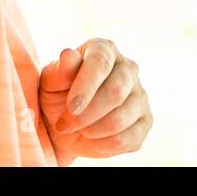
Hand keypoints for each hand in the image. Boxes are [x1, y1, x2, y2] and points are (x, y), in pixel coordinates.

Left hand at [38, 39, 151, 164]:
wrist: (67, 124)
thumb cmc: (58, 95)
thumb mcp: (51, 82)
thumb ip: (60, 71)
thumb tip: (67, 55)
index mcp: (105, 50)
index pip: (101, 62)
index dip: (86, 86)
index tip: (72, 107)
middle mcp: (128, 68)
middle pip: (116, 91)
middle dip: (87, 114)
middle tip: (64, 124)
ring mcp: (140, 95)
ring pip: (120, 119)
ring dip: (92, 131)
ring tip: (76, 130)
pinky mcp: (145, 121)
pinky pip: (128, 139)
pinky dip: (103, 145)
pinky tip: (91, 140)